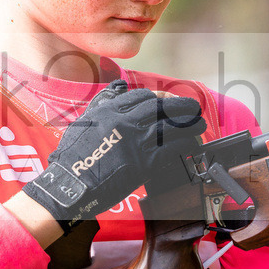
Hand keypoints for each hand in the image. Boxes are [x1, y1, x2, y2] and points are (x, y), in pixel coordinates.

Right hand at [22, 80, 205, 230]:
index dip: (160, 98)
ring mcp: (136, 142)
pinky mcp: (143, 163)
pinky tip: (192, 145)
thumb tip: (120, 84)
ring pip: (172, 127)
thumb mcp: (84, 121)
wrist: (69, 184)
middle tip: (193, 108)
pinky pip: (172, 149)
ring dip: (190, 125)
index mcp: (110, 110)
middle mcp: (125, 122)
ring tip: (200, 125)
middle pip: (162, 108)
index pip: (143, 96)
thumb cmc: (72, 157)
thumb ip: (104, 101)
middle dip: (182, 106)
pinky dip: (185, 145)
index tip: (167, 103)